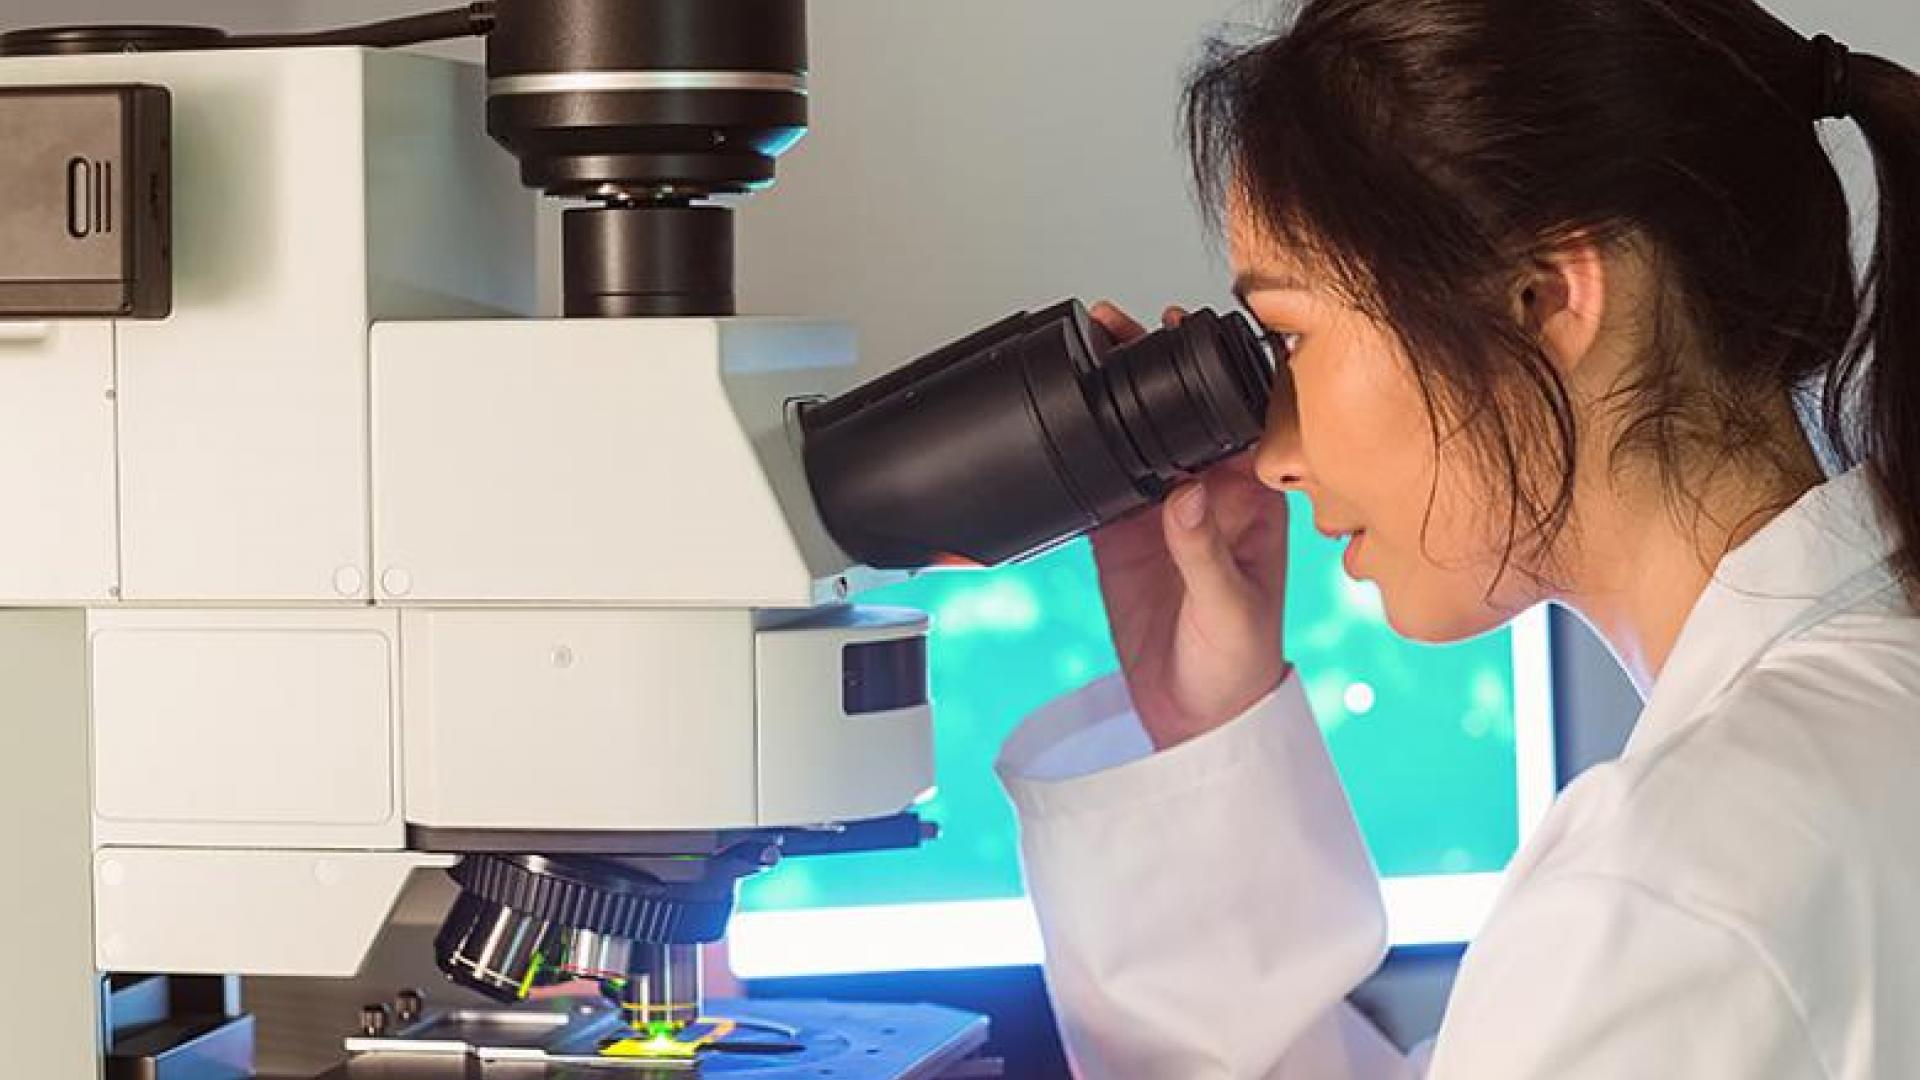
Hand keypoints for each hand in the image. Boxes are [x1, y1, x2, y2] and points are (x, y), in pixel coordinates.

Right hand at [1088, 302, 1291, 749]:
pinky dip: (1081, 452)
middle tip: (1120, 328)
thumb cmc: (1240, 666)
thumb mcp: (1233, 611)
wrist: (1197, 718)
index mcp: (1253, 502)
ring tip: (1087, 353)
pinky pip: (1100, 481)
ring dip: (1114, 398)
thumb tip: (1187, 495)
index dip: (1216, 373)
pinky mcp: (1122, 537)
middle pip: (1181, 415)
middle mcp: (1209, 497)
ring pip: (1137, 439)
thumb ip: (1207, 553)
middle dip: (1153, 369)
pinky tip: (1063, 421)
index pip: (1238, 421)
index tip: (1186, 340)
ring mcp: (1163, 513)